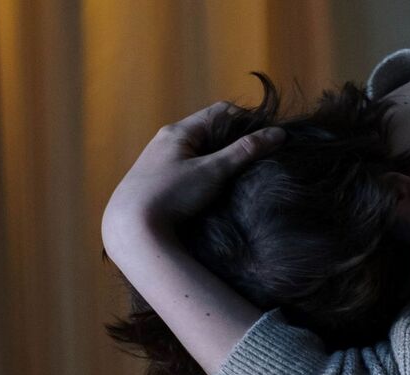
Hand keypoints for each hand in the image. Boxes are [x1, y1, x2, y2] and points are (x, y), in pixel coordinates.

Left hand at [101, 100, 284, 242]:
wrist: (131, 228)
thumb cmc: (171, 194)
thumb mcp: (213, 171)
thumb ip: (245, 151)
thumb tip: (278, 134)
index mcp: (178, 131)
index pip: (221, 112)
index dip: (247, 120)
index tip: (266, 139)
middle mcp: (166, 141)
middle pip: (209, 130)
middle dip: (235, 140)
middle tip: (257, 157)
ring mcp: (159, 161)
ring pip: (198, 150)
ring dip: (220, 158)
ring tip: (239, 175)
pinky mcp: (156, 181)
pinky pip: (188, 167)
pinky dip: (205, 172)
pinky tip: (214, 189)